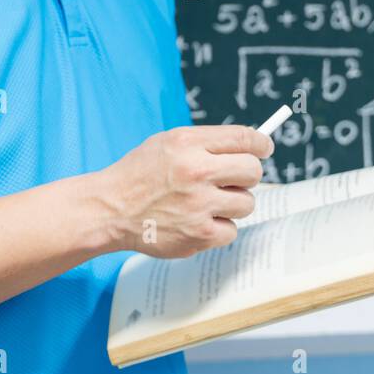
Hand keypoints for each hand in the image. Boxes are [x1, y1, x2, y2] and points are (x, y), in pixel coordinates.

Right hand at [98, 125, 273, 258]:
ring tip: (207, 202)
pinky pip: (231, 230)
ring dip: (232, 203)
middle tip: (233, 179)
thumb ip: (205, 144)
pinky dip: (218, 228)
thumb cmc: (139, 175)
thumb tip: (250, 146)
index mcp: (187, 144)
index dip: (261, 144)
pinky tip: (197, 221)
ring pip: (246, 203)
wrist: (110, 209)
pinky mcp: (198, 235)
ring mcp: (198, 206)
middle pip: (253, 170)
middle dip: (247, 174)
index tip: (264, 148)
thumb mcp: (166, 143)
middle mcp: (195, 172)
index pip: (244, 138)